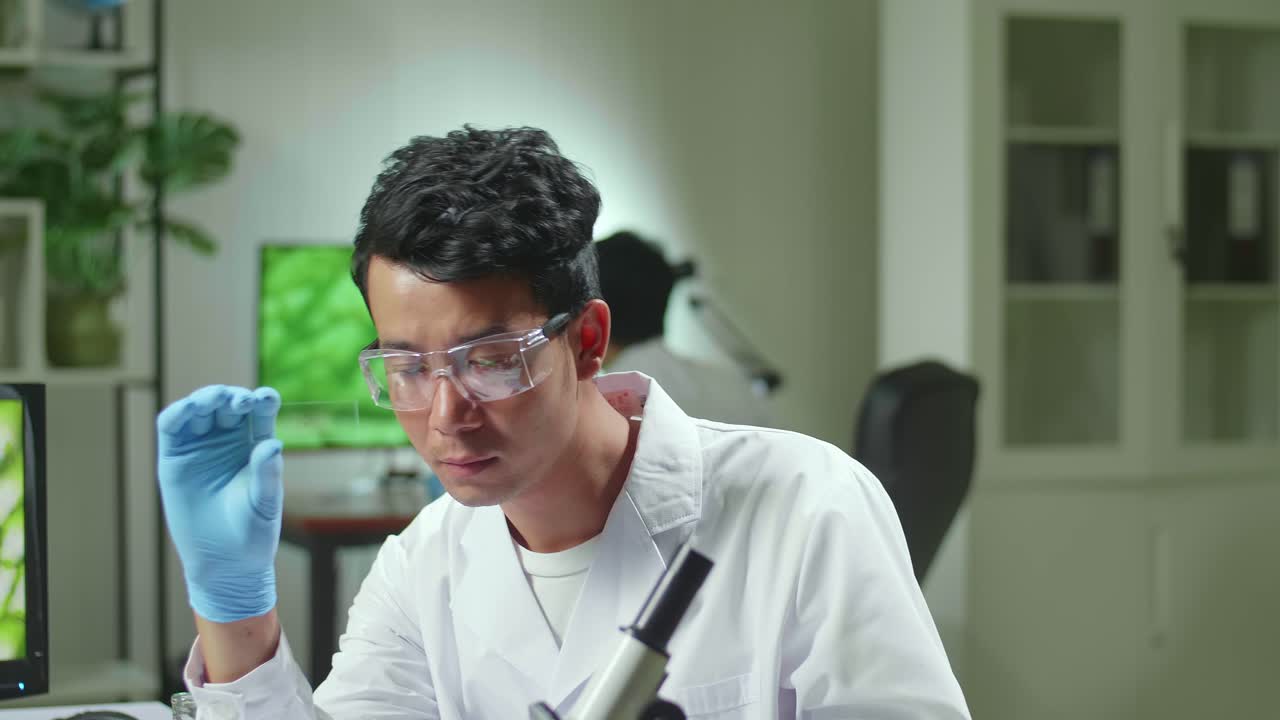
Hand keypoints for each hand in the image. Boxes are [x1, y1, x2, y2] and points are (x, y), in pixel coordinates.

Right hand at [157, 385, 283, 622]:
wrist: (224, 562)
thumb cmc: (252, 533)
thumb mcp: (265, 503)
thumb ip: (267, 474)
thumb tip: (273, 444)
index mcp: (257, 445)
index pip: (260, 411)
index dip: (262, 399)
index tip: (266, 398)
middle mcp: (228, 441)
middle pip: (228, 404)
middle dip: (232, 396)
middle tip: (238, 401)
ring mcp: (200, 447)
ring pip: (200, 409)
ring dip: (206, 398)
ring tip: (214, 400)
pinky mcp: (175, 458)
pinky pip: (172, 427)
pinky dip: (178, 413)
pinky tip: (188, 409)